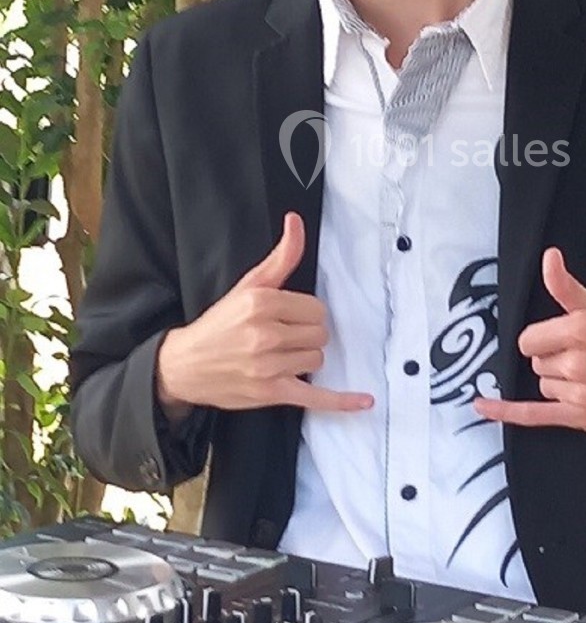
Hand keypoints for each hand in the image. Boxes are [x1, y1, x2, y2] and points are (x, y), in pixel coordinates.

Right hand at [156, 212, 373, 417]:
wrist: (184, 365)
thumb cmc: (219, 324)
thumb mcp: (248, 285)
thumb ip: (281, 256)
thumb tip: (295, 221)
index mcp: (261, 303)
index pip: (316, 308)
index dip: (307, 313)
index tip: (289, 317)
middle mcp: (265, 334)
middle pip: (320, 334)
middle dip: (307, 335)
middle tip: (283, 336)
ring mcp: (268, 366)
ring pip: (317, 360)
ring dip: (305, 358)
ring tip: (280, 356)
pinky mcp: (270, 393)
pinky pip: (316, 397)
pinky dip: (341, 401)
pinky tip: (364, 401)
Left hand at [474, 248, 585, 430]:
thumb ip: (565, 286)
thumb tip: (549, 257)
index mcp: (579, 330)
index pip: (528, 340)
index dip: (542, 339)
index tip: (561, 339)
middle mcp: (578, 362)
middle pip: (536, 363)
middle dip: (554, 359)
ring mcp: (580, 393)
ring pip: (543, 386)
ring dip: (558, 382)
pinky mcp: (582, 418)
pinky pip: (534, 416)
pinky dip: (506, 412)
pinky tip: (482, 405)